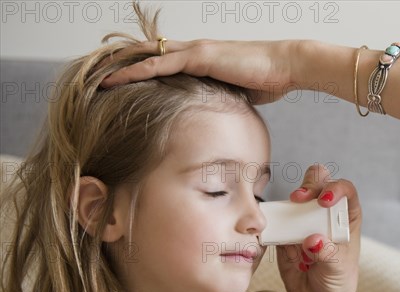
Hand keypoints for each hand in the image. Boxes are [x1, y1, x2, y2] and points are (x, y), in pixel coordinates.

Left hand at [100, 39, 299, 103]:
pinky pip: (161, 63)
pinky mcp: (199, 56)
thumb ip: (221, 98)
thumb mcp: (237, 93)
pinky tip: (119, 78)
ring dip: (122, 67)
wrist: (285, 66)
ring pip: (148, 56)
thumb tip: (214, 116)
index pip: (163, 62)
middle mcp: (194, 51)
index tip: (122, 83)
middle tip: (99, 79)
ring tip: (98, 79)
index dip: (141, 70)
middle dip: (123, 66)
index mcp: (202, 60)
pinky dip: (138, 71)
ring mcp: (195, 51)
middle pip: (149, 55)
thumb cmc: (268, 79)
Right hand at [276, 164, 360, 291]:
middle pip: (318, 183)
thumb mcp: (338, 271)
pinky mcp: (285, 233)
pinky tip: (275, 237)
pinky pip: (276, 221)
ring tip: (286, 221)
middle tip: (299, 198)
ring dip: (288, 204)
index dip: (335, 188)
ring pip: (294, 199)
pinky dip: (273, 224)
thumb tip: (313, 240)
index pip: (345, 190)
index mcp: (346, 217)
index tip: (324, 201)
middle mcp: (324, 213)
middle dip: (309, 186)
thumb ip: (328, 254)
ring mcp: (303, 221)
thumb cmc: (337, 283)